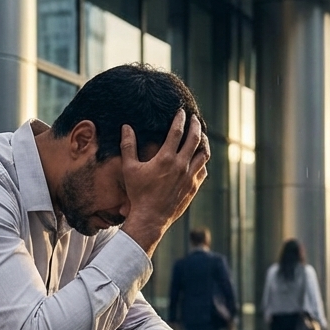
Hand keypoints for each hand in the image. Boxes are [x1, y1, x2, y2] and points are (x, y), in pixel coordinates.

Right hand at [119, 110, 210, 254]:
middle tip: (195, 118)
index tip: (182, 111)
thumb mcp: (129, 168)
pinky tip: (199, 158)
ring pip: (204, 154)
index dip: (180, 119)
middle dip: (196, 126)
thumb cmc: (138, 193)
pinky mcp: (193, 188)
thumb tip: (126, 127)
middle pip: (195, 139)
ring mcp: (190, 177)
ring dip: (203, 142)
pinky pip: (203, 170)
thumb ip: (128, 146)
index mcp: (166, 158)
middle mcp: (181, 166)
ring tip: (201, 136)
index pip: (177, 131)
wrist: (150, 218)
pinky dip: (202, 161)